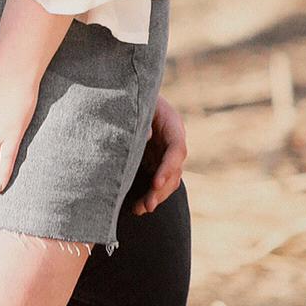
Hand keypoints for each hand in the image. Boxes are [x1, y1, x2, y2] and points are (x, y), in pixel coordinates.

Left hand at [131, 92, 186, 214]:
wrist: (129, 96)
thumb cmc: (133, 97)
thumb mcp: (139, 103)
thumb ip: (142, 118)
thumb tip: (146, 135)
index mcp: (173, 126)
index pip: (177, 149)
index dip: (168, 167)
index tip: (155, 182)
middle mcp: (172, 144)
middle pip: (174, 171)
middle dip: (161, 190)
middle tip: (147, 205)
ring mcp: (165, 156)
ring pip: (168, 181)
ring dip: (155, 197)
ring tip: (139, 210)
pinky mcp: (155, 164)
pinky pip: (157, 184)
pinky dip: (148, 196)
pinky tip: (136, 208)